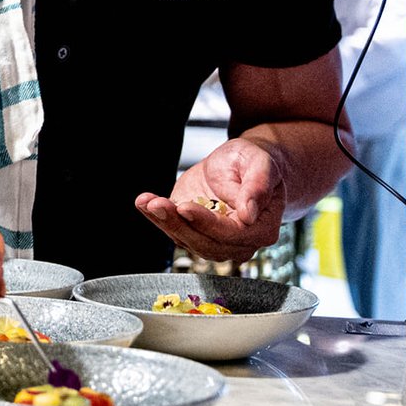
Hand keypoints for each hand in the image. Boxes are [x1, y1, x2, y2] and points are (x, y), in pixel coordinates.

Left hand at [134, 138, 286, 264]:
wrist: (239, 165)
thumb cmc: (253, 163)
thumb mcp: (260, 163)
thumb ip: (258, 186)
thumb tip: (249, 213)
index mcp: (261, 228)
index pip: (232, 233)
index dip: (207, 223)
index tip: (186, 207)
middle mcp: (239, 241)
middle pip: (206, 242)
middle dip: (179, 224)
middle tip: (158, 204)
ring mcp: (215, 239)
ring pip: (187, 239)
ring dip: (164, 222)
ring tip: (147, 202)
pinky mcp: (194, 230)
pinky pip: (174, 230)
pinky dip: (156, 218)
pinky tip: (144, 203)